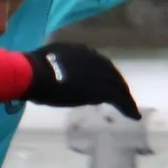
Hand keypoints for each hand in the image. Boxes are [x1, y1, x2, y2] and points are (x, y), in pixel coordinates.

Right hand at [21, 43, 140, 117]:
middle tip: (123, 96)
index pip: (99, 63)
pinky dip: (129, 107)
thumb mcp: (47, 59)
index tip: (105, 82)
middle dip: (118, 85)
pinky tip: (134, 116)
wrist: (36, 74)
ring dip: (126, 97)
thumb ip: (55, 64)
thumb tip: (49, 72)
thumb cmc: (33, 68)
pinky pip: (120, 99)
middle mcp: (94, 59)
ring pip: (119, 86)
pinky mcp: (101, 90)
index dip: (104, 73)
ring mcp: (99, 74)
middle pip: (112, 73)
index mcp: (81, 51)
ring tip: (131, 108)